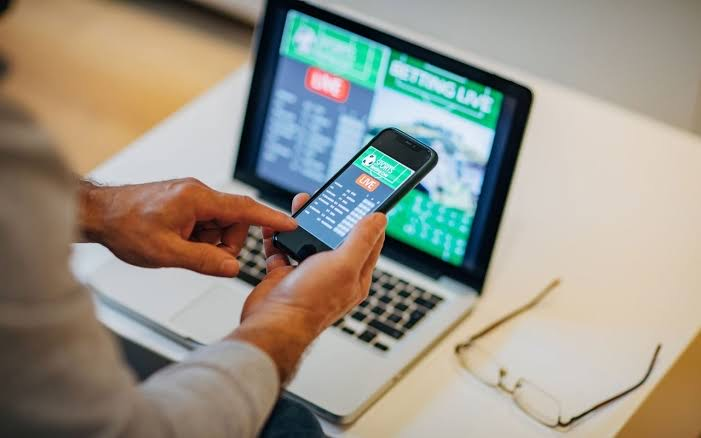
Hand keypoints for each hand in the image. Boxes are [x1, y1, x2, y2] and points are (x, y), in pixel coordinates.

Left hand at [79, 178, 295, 276]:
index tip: (290, 224)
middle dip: (225, 243)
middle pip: (234, 220)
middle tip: (202, 256)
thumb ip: (204, 261)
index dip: (270, 218)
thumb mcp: (167, 253)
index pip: (245, 208)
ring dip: (209, 242)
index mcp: (198, 199)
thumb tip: (232, 267)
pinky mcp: (184, 203)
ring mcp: (190, 197)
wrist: (99, 214)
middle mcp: (197, 193)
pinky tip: (177, 243)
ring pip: (219, 224)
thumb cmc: (125, 226)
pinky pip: (205, 223)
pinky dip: (199, 238)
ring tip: (181, 249)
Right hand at [229, 193, 385, 382]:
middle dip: (330, 215)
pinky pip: (283, 250)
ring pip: (309, 240)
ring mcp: (309, 275)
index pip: (370, 241)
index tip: (366, 199)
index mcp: (355, 276)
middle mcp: (334, 275)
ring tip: (300, 205)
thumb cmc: (310, 302)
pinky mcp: (286, 276)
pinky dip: (278, 237)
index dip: (369, 219)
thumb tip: (380, 219)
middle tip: (327, 197)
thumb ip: (362, 240)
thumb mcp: (344, 264)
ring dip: (303, 223)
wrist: (272, 324)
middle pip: (336, 237)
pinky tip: (276, 226)